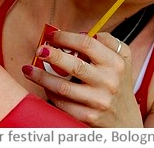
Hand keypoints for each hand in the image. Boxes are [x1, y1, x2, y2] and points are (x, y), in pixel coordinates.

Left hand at [23, 31, 143, 127]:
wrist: (125, 122)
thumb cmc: (119, 84)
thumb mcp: (123, 59)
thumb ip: (107, 41)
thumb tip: (82, 32)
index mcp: (115, 63)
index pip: (87, 44)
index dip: (66, 37)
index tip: (51, 35)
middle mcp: (108, 82)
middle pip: (74, 65)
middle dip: (52, 55)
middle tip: (39, 50)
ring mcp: (98, 101)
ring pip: (63, 87)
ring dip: (42, 77)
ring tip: (28, 69)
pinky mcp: (88, 117)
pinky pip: (63, 103)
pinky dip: (50, 93)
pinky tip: (42, 85)